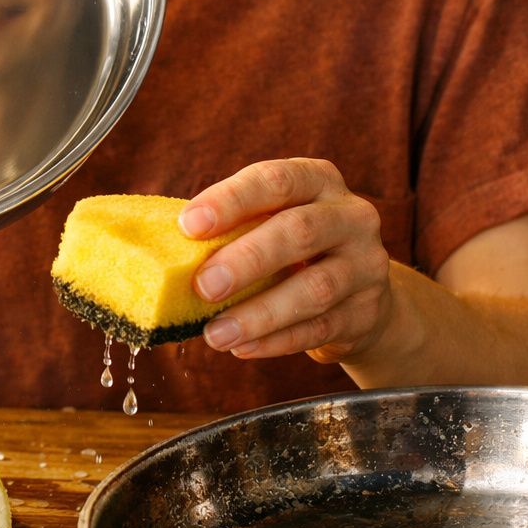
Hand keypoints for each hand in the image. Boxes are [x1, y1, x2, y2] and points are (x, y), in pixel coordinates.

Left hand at [179, 158, 394, 363]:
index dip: (231, 200)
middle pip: (300, 231)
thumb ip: (229, 227)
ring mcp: (366, 266)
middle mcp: (351, 217)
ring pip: (314, 289)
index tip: (189, 225)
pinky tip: (241, 347)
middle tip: (203, 287)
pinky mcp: (366, 312)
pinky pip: (319, 329)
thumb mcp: (270, 221)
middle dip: (246, 259)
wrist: (360, 292)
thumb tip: (160, 250)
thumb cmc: (292, 247)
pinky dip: (275, 341)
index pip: (275, 180)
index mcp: (317, 181)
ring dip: (258, 314)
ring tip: (215, 334)